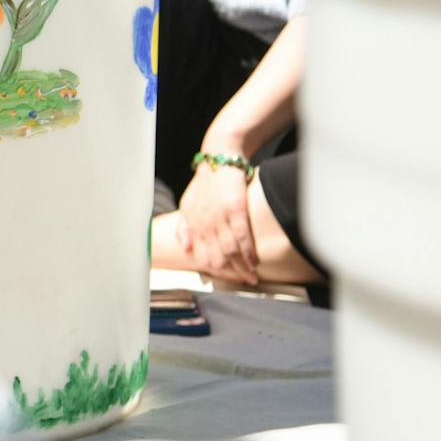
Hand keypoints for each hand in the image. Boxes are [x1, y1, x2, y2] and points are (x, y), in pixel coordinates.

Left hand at [176, 162, 258, 283]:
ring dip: (242, 267)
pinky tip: (255, 261)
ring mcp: (220, 218)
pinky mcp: (235, 210)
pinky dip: (249, 252)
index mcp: (193, 224)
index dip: (215, 270)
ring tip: (252, 277)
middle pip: (216, 258)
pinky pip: (242, 237)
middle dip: (231, 273)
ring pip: (230, 251)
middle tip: (244, 281)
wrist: (220, 158)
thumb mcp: (187, 204)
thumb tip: (186, 249)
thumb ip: (184, 227)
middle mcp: (204, 224)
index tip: (227, 278)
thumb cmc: (206, 182)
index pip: (201, 256)